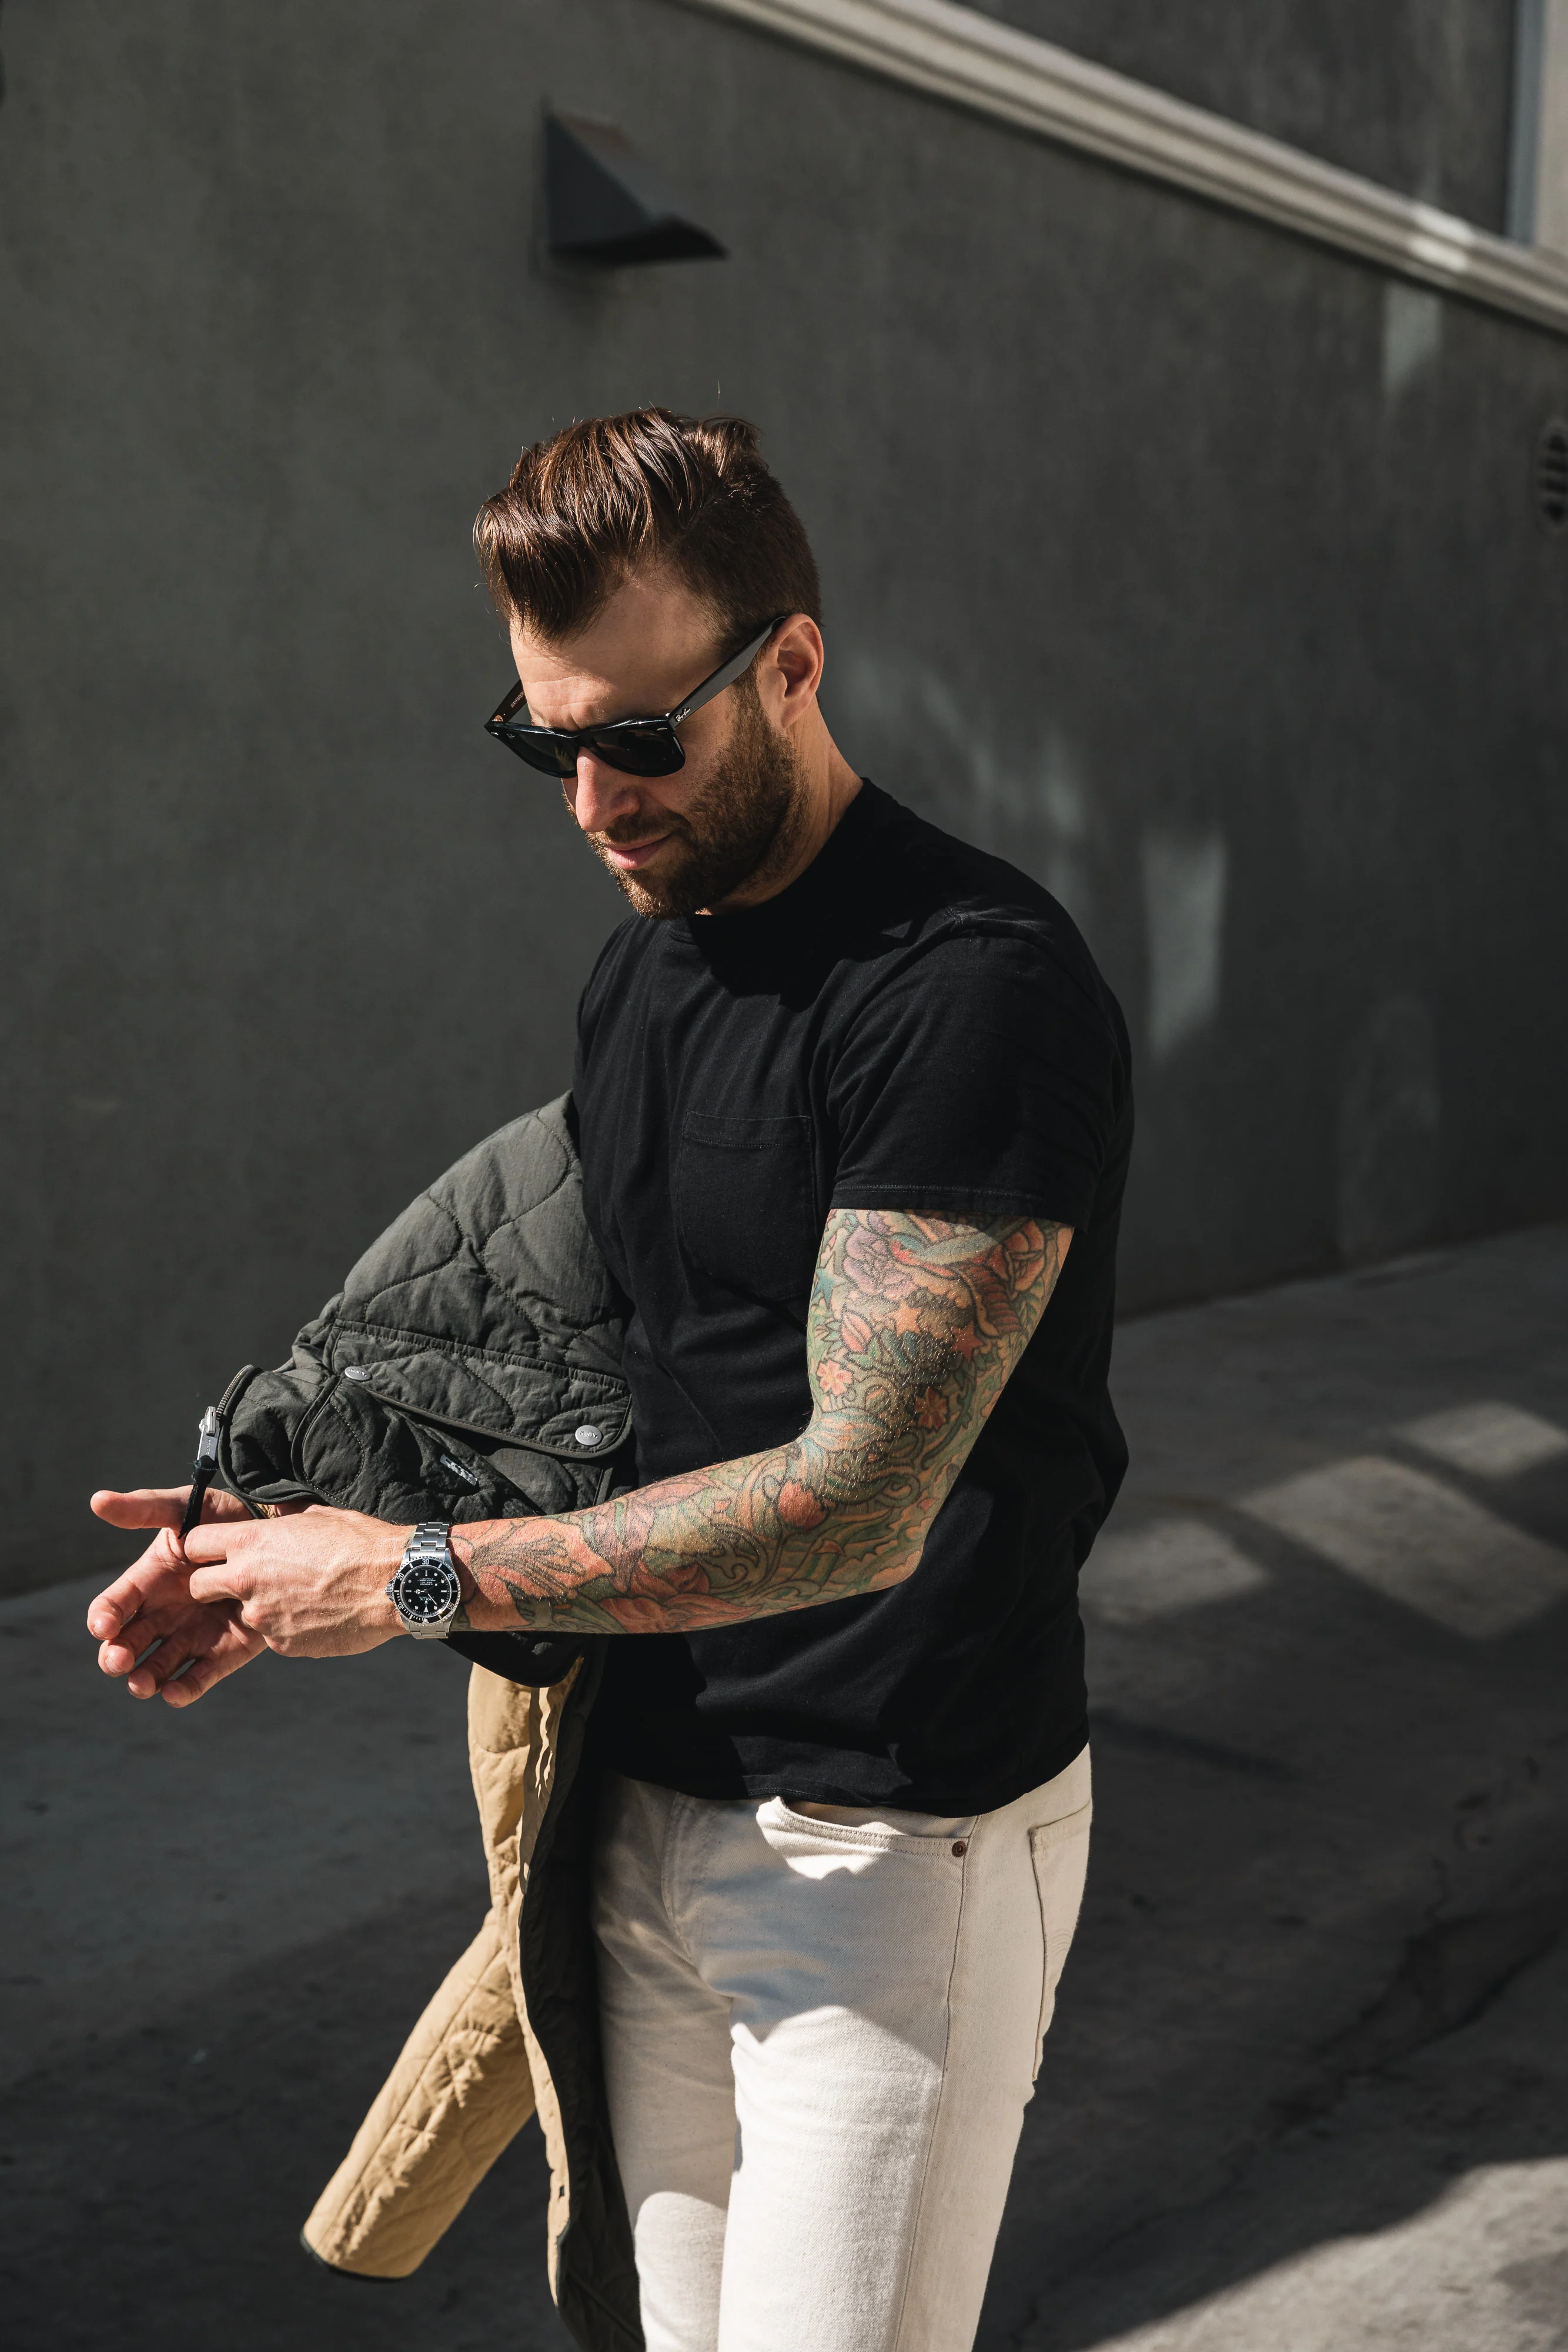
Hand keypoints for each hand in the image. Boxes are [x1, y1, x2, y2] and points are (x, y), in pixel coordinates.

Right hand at [88, 1486, 274, 1706]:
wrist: (270, 1532)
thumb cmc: (220, 1517)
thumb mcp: (183, 1508)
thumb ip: (143, 1508)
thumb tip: (98, 1501)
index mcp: (146, 1584)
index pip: (113, 1607)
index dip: (103, 1618)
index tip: (103, 1626)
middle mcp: (162, 1615)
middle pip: (126, 1645)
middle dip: (116, 1657)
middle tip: (119, 1661)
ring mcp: (190, 1636)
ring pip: (157, 1668)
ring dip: (145, 1679)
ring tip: (143, 1683)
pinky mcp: (221, 1652)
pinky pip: (197, 1678)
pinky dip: (183, 1690)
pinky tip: (174, 1693)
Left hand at [183, 1504, 411, 1657]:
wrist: (393, 1584)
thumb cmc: (360, 1543)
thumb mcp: (315, 1517)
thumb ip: (282, 1523)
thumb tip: (273, 1519)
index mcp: (250, 1542)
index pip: (194, 1543)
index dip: (201, 1547)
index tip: (210, 1550)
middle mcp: (246, 1580)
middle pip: (198, 1587)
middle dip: (211, 1584)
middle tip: (243, 1579)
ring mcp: (262, 1616)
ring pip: (242, 1612)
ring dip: (260, 1605)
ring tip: (302, 1595)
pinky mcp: (280, 1644)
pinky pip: (273, 1634)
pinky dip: (288, 1625)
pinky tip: (318, 1613)